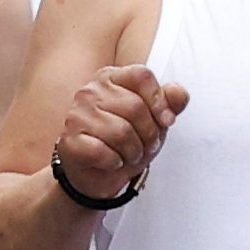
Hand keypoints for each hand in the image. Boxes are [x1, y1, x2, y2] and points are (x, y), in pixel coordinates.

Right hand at [51, 64, 184, 203]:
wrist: (99, 173)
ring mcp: (77, 115)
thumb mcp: (154, 120)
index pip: (141, 76)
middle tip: (145, 145)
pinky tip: (112, 161)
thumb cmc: (125, 142)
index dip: (159, 101)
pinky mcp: (70, 141)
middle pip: (135, 107)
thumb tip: (179, 93)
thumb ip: (170, 103)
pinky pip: (102, 152)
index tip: (165, 120)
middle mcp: (91, 91)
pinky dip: (115, 163)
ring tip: (129, 154)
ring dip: (133, 152)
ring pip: (121, 132)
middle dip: (149, 134)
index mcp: (111, 78)